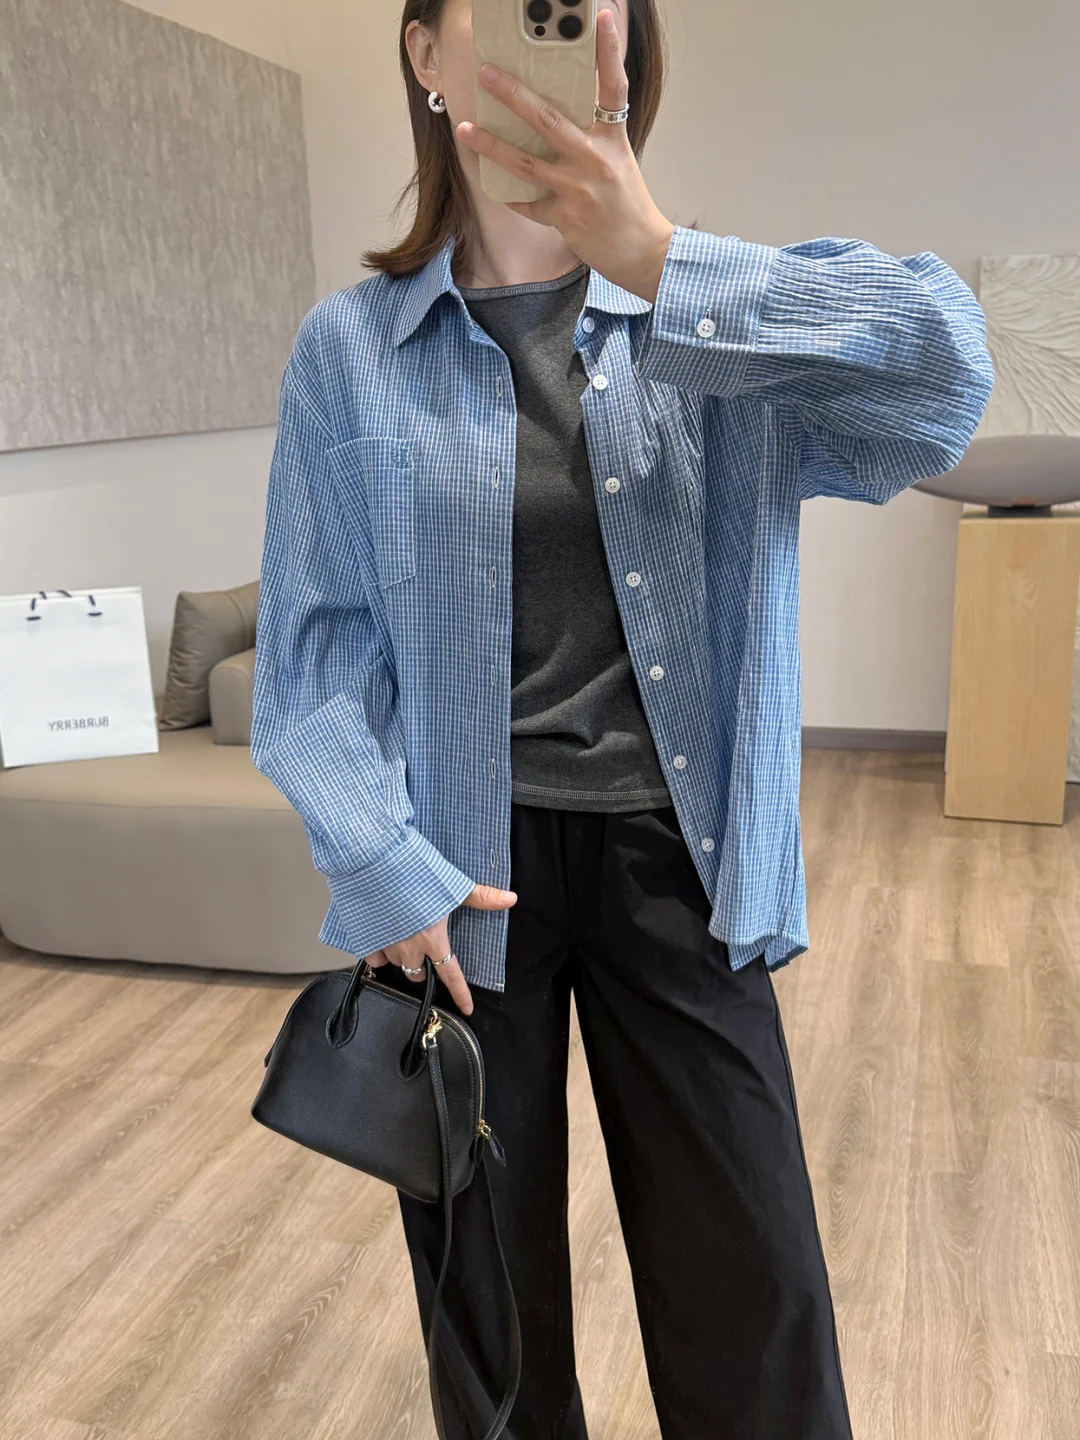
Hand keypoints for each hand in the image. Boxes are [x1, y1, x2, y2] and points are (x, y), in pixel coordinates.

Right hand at [361, 883, 517, 1015]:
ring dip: (403, 958)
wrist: (375, 860)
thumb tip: (511, 899)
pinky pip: (373, 959)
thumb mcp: (453, 883)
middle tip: (426, 947)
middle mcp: (408, 948)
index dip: (460, 993)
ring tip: (403, 937)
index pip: (450, 974)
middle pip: (419, 973)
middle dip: (425, 966)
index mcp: (432, 938)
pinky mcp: (365, 939)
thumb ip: (481, 896)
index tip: (467, 1008)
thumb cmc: (414, 870)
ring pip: (396, 965)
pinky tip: (382, 940)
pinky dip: (378, 955)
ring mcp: (384, 945)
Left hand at [456, 8, 675, 304]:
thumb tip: (552, 116)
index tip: (601, 17)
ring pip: (526, 163)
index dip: (609, 51)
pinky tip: (489, 182)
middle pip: (548, 120)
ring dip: (491, 145)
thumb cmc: (629, 205)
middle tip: (487, 73)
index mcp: (613, 140)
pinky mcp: (565, 219)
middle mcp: (595, 160)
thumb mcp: (618, 161)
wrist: (643, 251)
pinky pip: (528, 203)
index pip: (613, 87)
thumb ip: (592, 136)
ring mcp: (578, 191)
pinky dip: (509, 195)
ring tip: (465, 129)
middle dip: (513, 95)